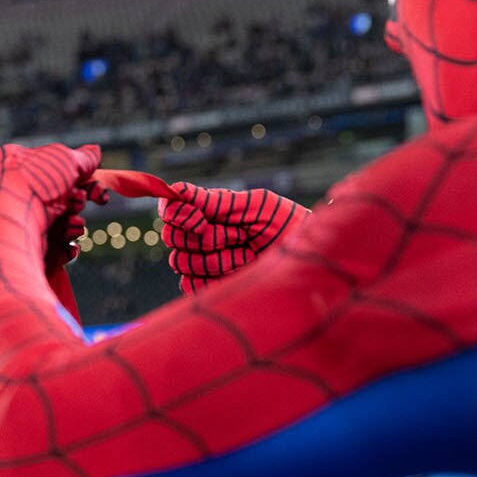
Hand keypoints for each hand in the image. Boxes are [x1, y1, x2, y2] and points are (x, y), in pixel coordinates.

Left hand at [0, 143, 105, 270]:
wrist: (8, 225)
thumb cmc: (35, 184)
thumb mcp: (64, 160)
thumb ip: (83, 158)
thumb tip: (95, 152)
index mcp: (17, 165)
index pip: (57, 172)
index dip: (84, 181)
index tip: (100, 195)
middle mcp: (15, 193)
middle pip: (60, 198)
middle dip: (76, 202)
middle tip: (75, 203)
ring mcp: (18, 222)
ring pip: (58, 224)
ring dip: (73, 226)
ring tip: (71, 226)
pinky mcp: (22, 248)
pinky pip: (51, 249)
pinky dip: (65, 249)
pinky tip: (70, 248)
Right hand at [160, 183, 308, 294]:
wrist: (307, 260)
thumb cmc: (285, 226)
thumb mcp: (253, 205)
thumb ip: (213, 200)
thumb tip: (176, 190)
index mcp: (207, 211)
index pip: (170, 210)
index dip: (177, 213)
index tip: (200, 219)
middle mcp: (199, 236)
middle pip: (171, 236)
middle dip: (204, 237)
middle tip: (238, 235)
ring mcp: (202, 262)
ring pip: (180, 261)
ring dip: (215, 258)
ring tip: (246, 254)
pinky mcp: (208, 286)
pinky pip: (189, 284)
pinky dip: (212, 277)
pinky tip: (238, 272)